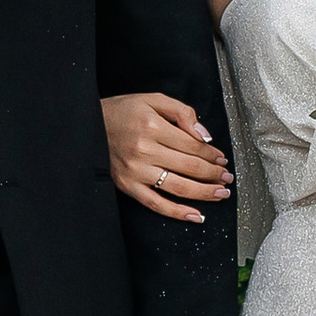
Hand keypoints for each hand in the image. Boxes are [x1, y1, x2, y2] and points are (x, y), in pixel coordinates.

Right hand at [102, 90, 232, 223]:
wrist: (88, 125)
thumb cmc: (122, 111)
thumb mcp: (153, 99)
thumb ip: (182, 112)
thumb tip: (205, 136)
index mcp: (153, 127)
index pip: (193, 146)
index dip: (212, 155)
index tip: (222, 159)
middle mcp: (145, 150)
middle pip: (191, 168)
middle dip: (214, 174)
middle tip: (227, 177)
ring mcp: (136, 171)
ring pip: (179, 187)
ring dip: (205, 193)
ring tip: (221, 194)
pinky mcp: (128, 186)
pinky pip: (157, 204)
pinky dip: (178, 213)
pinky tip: (196, 215)